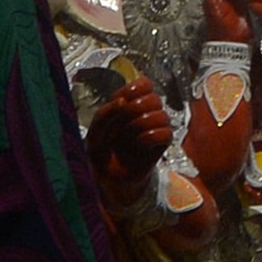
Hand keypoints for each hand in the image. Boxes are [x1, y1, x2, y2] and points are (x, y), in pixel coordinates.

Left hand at [85, 75, 172, 213]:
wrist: (108, 177)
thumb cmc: (101, 151)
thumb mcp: (94, 132)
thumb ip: (104, 114)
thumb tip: (121, 101)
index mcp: (130, 103)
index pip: (145, 84)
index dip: (135, 89)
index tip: (122, 100)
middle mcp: (145, 112)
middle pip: (155, 98)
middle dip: (136, 108)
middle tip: (122, 121)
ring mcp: (155, 128)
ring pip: (162, 115)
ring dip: (141, 124)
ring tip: (129, 136)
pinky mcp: (161, 145)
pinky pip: (166, 134)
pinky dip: (151, 137)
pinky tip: (139, 144)